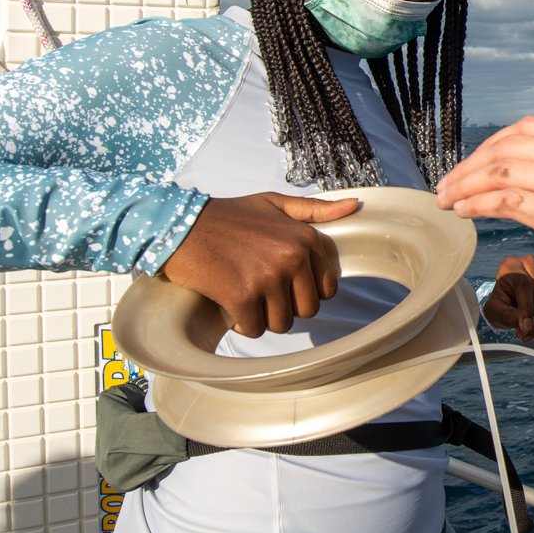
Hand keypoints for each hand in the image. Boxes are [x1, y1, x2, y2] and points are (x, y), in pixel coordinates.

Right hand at [159, 192, 359, 339]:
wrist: (179, 225)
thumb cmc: (227, 216)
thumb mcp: (273, 204)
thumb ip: (314, 209)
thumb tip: (354, 206)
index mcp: (304, 238)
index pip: (326, 287)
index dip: (305, 290)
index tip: (284, 284)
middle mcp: (291, 258)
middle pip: (307, 309)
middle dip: (285, 307)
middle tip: (261, 292)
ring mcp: (267, 278)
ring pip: (282, 323)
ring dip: (263, 317)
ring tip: (245, 296)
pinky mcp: (241, 296)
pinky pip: (254, 329)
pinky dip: (242, 324)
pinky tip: (230, 305)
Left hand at [439, 116, 533, 462]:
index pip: (533, 129)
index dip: (495, 145)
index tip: (476, 165)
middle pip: (511, 142)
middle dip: (472, 161)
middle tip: (450, 184)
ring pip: (505, 168)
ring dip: (467, 182)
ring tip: (448, 200)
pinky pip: (513, 200)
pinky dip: (480, 202)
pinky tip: (466, 212)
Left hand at [482, 254, 533, 340]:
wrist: (508, 300)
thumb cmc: (499, 304)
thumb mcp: (495, 311)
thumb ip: (508, 316)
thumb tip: (529, 326)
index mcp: (512, 265)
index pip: (524, 285)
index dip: (527, 308)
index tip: (526, 328)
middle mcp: (531, 263)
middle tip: (525, 336)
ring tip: (532, 336)